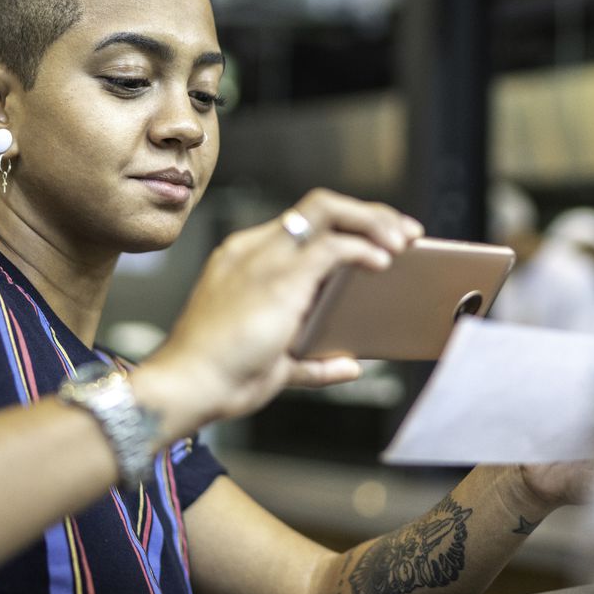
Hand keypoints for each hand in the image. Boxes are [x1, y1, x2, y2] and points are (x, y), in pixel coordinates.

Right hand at [140, 189, 423, 427]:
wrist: (187, 387)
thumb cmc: (220, 378)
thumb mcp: (276, 365)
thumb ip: (314, 364)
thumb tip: (351, 365)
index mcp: (246, 261)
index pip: (305, 223)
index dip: (348, 226)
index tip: (382, 242)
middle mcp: (254, 249)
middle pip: (320, 206)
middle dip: (370, 213)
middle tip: (406, 234)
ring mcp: (265, 258)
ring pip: (328, 210)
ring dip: (374, 221)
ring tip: (404, 241)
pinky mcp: (279, 276)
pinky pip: (332, 245)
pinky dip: (363, 249)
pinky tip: (383, 263)